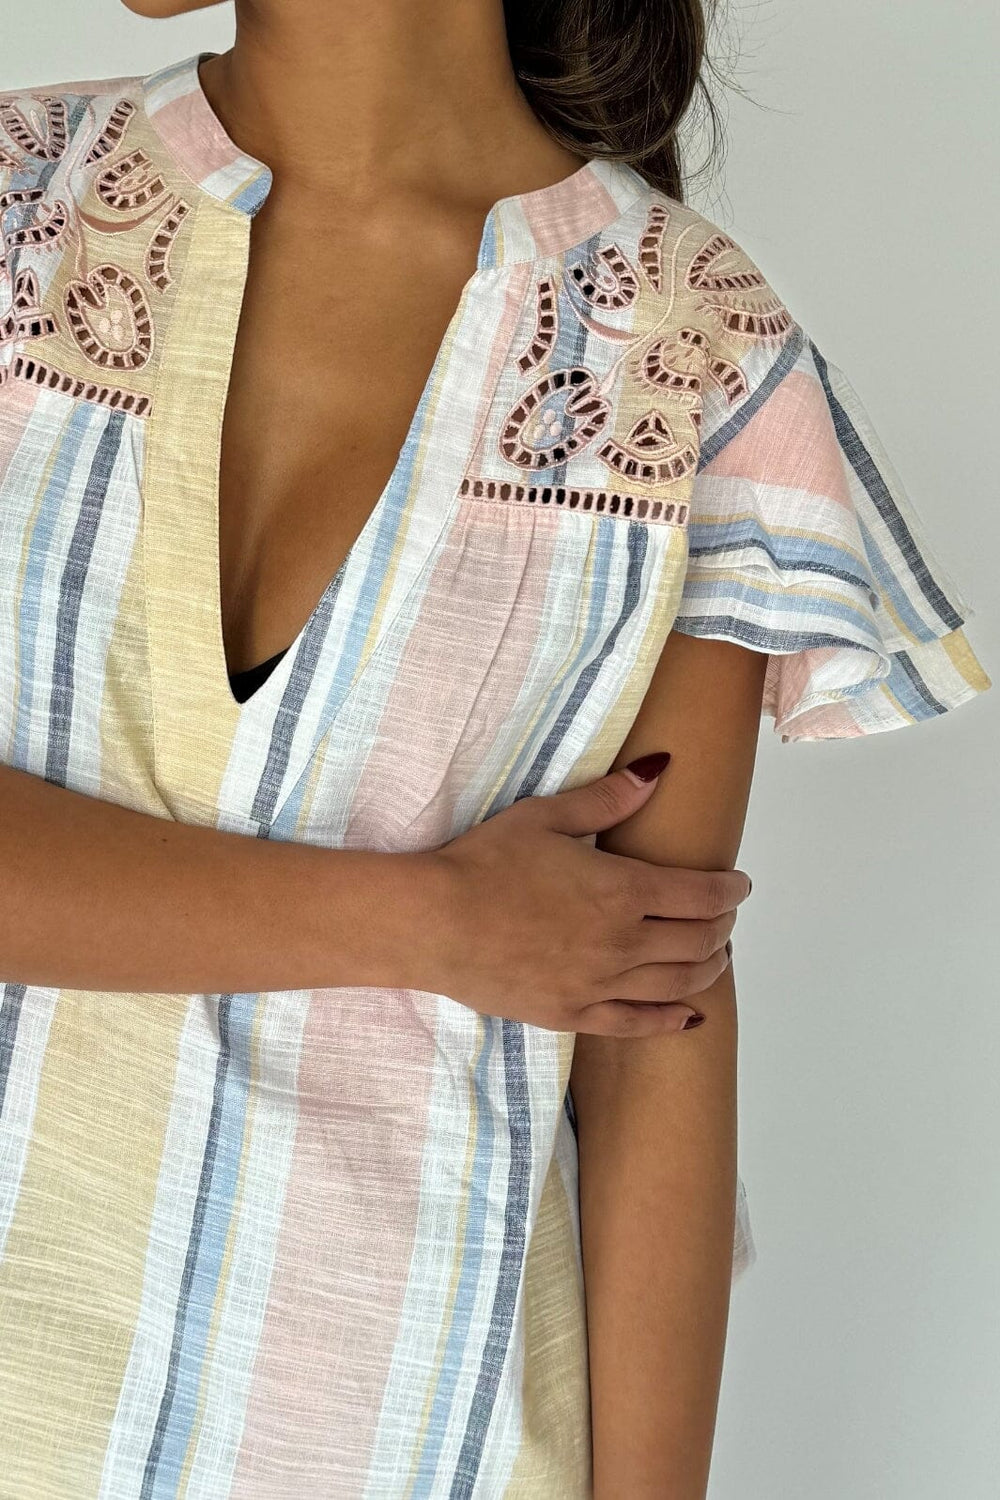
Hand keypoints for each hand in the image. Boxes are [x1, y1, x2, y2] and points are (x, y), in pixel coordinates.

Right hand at [415, 756, 750, 1034]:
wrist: (434, 923)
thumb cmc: (484, 864)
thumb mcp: (546, 817)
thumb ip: (608, 798)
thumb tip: (657, 770)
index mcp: (623, 889)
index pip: (702, 894)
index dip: (730, 891)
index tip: (738, 886)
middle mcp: (623, 942)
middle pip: (699, 941)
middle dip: (722, 928)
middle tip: (724, 918)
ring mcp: (601, 984)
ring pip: (678, 984)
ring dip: (708, 969)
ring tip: (715, 958)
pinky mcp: (573, 1015)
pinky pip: (638, 1024)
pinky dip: (672, 1021)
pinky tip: (688, 1017)